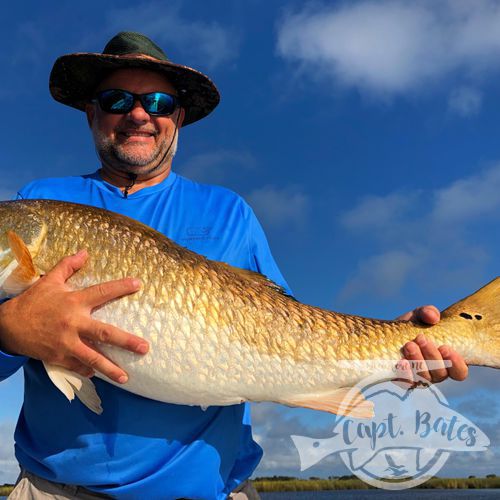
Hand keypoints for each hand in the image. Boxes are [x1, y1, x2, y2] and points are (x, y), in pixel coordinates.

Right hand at [0, 250, 148, 382]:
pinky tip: (99, 374)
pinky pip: (77, 366)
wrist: (7, 326)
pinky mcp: (58, 357)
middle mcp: (73, 324)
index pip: (101, 292)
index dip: (120, 287)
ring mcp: (66, 344)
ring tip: (126, 378)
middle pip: (104, 333)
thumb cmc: (33, 302)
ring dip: (110, 368)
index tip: (138, 284)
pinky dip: (88, 371)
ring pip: (92, 357)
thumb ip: (68, 266)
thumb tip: (84, 252)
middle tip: (145, 347)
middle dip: (126, 341)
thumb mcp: (50, 281)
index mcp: (73, 302)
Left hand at [396, 305, 467, 382]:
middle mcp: (436, 372)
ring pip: (424, 377)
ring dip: (418, 360)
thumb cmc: (410, 326)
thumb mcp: (419, 315)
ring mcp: (420, 378)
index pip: (459, 371)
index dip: (456, 363)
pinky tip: (401, 362)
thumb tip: (433, 317)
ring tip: (409, 345)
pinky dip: (405, 372)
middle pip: (440, 373)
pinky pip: (407, 381)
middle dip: (432, 355)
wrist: (386, 334)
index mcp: (446, 360)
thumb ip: (428, 312)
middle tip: (421, 338)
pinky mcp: (403, 379)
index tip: (445, 347)